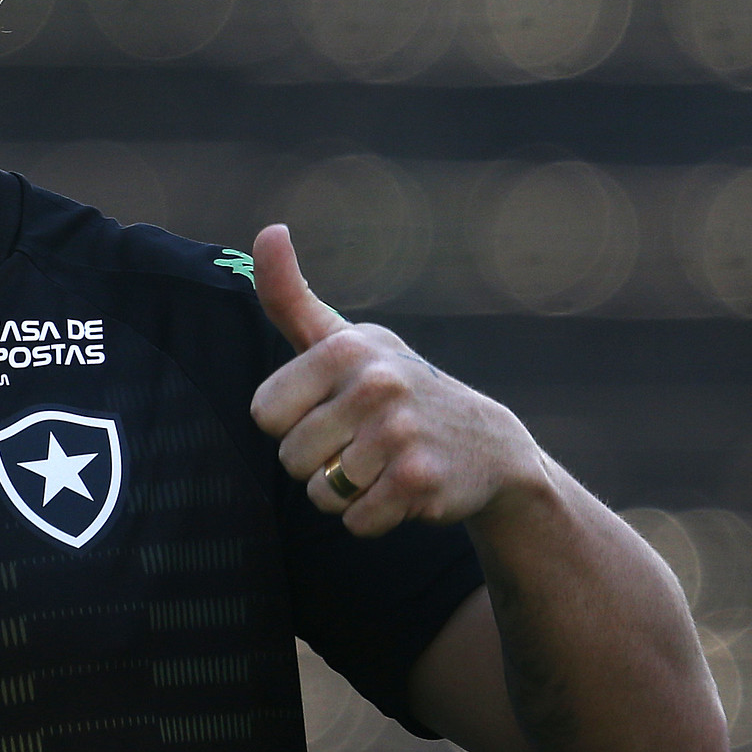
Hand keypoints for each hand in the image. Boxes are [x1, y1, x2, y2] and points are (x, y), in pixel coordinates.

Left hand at [249, 223, 546, 535]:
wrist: (487, 444)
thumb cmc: (392, 387)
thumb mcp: (343, 339)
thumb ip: (290, 296)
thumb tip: (268, 229)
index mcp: (345, 350)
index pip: (264, 413)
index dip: (291, 422)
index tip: (328, 409)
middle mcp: (375, 386)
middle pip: (290, 458)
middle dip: (318, 461)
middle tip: (361, 441)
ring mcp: (400, 435)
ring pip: (321, 493)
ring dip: (345, 491)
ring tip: (382, 464)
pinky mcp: (420, 484)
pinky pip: (355, 522)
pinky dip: (371, 517)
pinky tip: (402, 489)